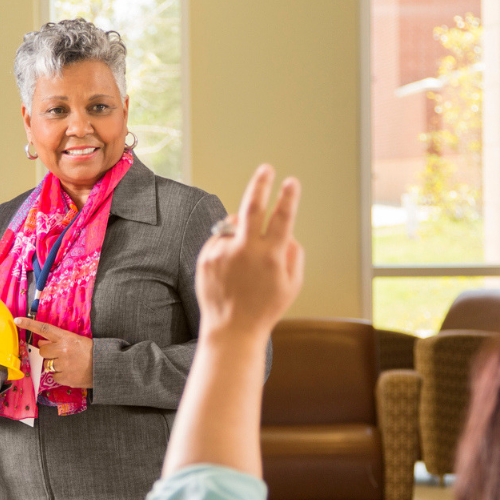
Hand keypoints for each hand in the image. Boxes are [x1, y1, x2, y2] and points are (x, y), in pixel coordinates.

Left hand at [14, 317, 93, 388]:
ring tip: (69, 364)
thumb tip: (42, 343)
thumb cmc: (91, 352)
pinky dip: (59, 375)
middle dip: (48, 353)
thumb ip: (58, 341)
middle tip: (60, 355)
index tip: (17, 320)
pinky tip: (70, 372)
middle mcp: (62, 350)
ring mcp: (62, 364)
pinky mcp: (64, 377)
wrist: (105, 367)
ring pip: (47, 364)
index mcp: (66, 338)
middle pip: (43, 351)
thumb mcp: (76, 341)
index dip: (30, 324)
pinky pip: (53, 376)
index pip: (44, 329)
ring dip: (55, 365)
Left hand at [197, 163, 302, 340]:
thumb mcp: (292, 286)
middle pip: (252, 206)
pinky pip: (219, 239)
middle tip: (266, 169)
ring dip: (241, 228)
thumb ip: (293, 255)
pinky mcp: (206, 257)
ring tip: (244, 257)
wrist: (231, 330)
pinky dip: (227, 244)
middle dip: (261, 184)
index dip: (288, 197)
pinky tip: (230, 267)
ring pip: (234, 223)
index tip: (291, 181)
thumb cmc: (264, 309)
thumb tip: (285, 233)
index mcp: (270, 257)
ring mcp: (223, 253)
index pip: (282, 218)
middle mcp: (245, 251)